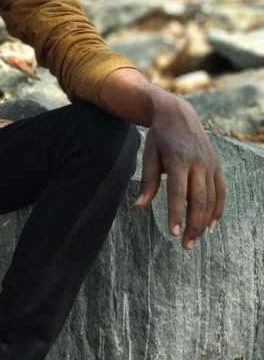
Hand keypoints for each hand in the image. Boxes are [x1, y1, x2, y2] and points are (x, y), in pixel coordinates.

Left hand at [134, 94, 224, 249]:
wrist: (179, 114)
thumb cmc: (159, 137)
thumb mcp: (149, 154)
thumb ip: (148, 181)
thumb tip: (139, 206)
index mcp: (178, 160)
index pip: (178, 193)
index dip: (176, 214)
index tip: (173, 233)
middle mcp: (198, 163)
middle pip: (198, 200)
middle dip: (193, 225)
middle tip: (186, 245)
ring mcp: (210, 165)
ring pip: (211, 199)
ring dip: (204, 222)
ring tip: (195, 240)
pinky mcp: (216, 166)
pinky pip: (220, 192)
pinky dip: (218, 210)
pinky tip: (211, 225)